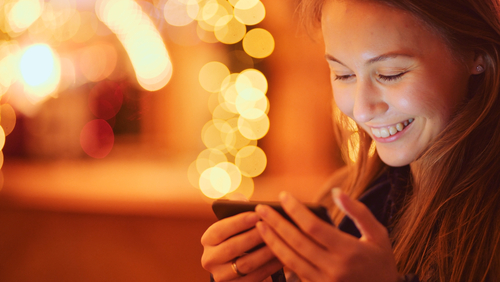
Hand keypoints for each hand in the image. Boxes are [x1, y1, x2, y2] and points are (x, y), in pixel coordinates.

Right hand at [201, 210, 283, 281]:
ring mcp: (221, 276)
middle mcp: (209, 259)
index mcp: (208, 240)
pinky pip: (256, 278)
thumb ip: (236, 209)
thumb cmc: (241, 235)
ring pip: (245, 264)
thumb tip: (240, 199)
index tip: (257, 214)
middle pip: (232, 248)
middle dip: (254, 236)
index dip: (238, 222)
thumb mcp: (236, 223)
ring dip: (265, 252)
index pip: (220, 230)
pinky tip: (282, 255)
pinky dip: (270, 266)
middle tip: (273, 226)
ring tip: (281, 240)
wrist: (238, 264)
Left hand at [255, 189, 399, 281]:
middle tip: (260, 209)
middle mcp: (334, 268)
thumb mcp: (379, 235)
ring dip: (272, 241)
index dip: (295, 210)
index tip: (283, 196)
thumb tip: (336, 192)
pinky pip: (294, 272)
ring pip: (290, 260)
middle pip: (296, 242)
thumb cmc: (382, 262)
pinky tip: (271, 244)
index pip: (313, 227)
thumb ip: (359, 212)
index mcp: (349, 251)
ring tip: (259, 225)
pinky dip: (281, 257)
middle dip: (276, 223)